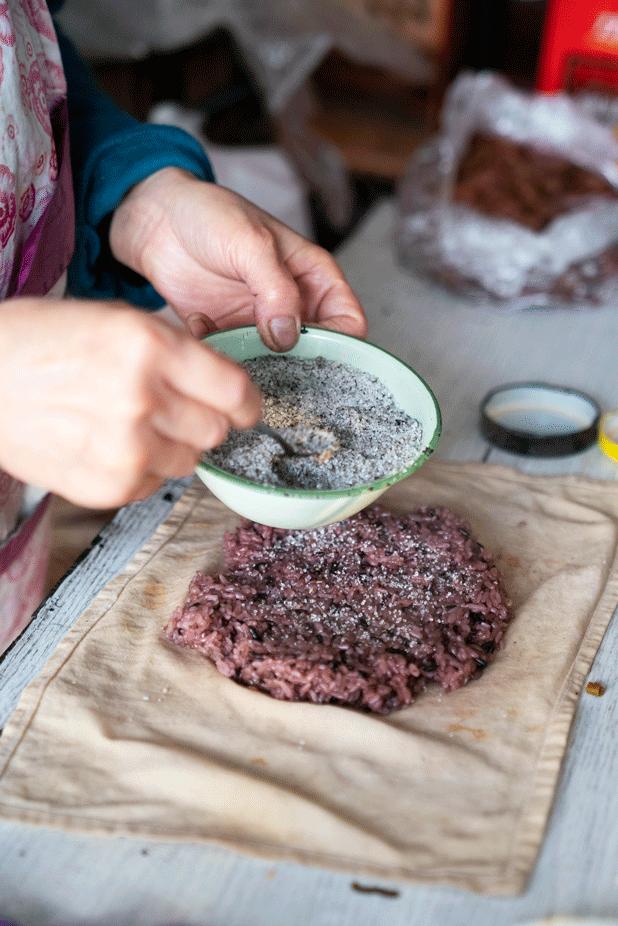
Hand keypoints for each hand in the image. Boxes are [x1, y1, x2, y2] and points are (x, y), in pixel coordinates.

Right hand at [0, 299, 260, 506]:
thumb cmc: (41, 342)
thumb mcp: (114, 320)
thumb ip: (174, 351)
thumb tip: (223, 384)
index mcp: (150, 347)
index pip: (234, 391)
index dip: (248, 403)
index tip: (246, 409)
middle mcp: (143, 399)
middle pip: (216, 431)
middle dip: (203, 421)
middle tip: (175, 411)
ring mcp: (126, 449)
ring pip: (189, 461)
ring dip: (172, 446)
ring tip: (131, 425)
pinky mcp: (107, 486)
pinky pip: (153, 484)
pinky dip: (141, 469)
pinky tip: (107, 444)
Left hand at [109, 168, 367, 350]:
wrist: (154, 219)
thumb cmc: (209, 215)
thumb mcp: (251, 244)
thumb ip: (276, 290)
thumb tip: (289, 337)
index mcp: (313, 278)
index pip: (348, 321)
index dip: (343, 344)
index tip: (318, 356)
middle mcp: (291, 305)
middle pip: (315, 351)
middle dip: (299, 365)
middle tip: (272, 363)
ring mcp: (259, 323)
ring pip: (275, 364)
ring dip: (257, 364)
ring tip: (232, 345)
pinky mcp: (227, 334)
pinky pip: (235, 360)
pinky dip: (220, 354)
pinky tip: (200, 323)